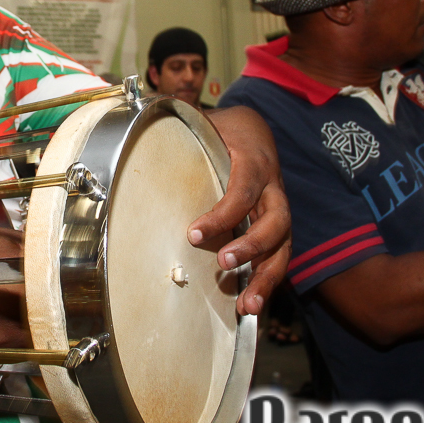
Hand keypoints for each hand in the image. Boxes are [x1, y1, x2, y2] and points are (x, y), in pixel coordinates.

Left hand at [190, 106, 290, 316]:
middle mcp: (273, 187)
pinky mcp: (277, 227)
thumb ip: (181, 124)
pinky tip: (249, 305)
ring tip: (247, 306)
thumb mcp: (206, 121)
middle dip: (252, 246)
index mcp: (254, 160)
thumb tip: (139, 115)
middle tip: (223, 263)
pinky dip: (266, 282)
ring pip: (283, 245)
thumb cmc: (224, 130)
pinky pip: (279, 256)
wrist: (256, 130)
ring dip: (266, 278)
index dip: (224, 213)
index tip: (194, 233)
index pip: (244, 189)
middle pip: (276, 221)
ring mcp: (278, 209)